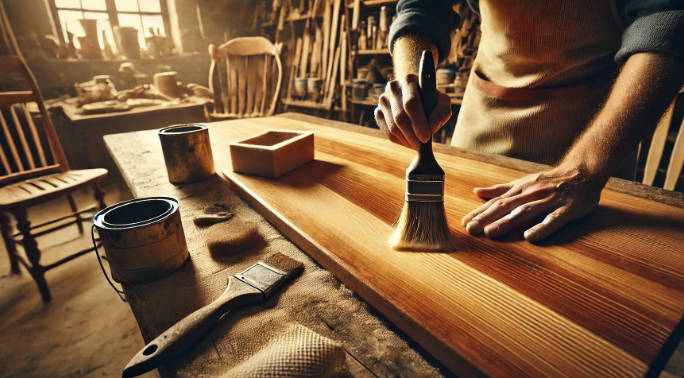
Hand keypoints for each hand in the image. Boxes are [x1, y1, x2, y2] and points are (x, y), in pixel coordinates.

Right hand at [374, 74, 451, 148]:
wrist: (417, 97)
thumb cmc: (432, 100)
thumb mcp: (442, 102)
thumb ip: (442, 113)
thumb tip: (431, 128)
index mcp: (409, 80)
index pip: (411, 103)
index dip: (418, 122)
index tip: (426, 137)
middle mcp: (393, 87)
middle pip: (400, 117)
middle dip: (412, 135)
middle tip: (422, 145)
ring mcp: (383, 100)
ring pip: (393, 127)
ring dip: (407, 140)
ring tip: (418, 144)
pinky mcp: (378, 112)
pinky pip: (387, 133)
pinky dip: (400, 141)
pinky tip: (409, 140)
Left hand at [461, 166, 605, 241]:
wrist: (583, 172)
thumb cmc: (550, 181)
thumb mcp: (523, 182)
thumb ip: (500, 189)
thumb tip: (477, 192)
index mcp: (521, 189)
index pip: (496, 201)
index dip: (480, 212)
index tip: (464, 222)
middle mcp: (532, 193)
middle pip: (506, 206)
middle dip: (487, 218)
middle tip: (471, 229)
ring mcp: (549, 201)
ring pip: (525, 212)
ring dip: (507, 222)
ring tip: (491, 233)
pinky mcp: (567, 209)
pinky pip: (554, 219)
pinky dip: (542, 228)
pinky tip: (530, 237)